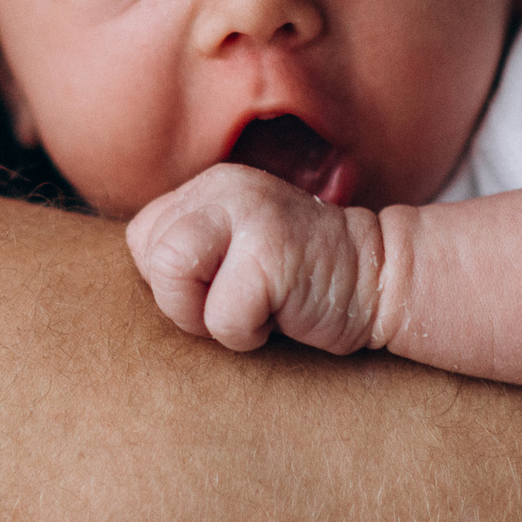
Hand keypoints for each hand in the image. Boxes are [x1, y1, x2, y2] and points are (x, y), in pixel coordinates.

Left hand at [125, 163, 390, 354]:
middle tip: (237, 303)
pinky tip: (285, 315)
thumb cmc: (300, 283)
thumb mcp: (236, 251)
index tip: (222, 287)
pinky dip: (248, 335)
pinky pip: (222, 315)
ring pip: (171, 271)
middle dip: (185, 301)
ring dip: (208, 316)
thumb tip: (140, 286)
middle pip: (152, 255)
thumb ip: (193, 252)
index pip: (143, 238)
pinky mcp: (271, 249)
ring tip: (253, 309)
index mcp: (209, 187)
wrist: (381, 280)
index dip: (173, 281)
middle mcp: (224, 187)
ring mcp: (249, 212)